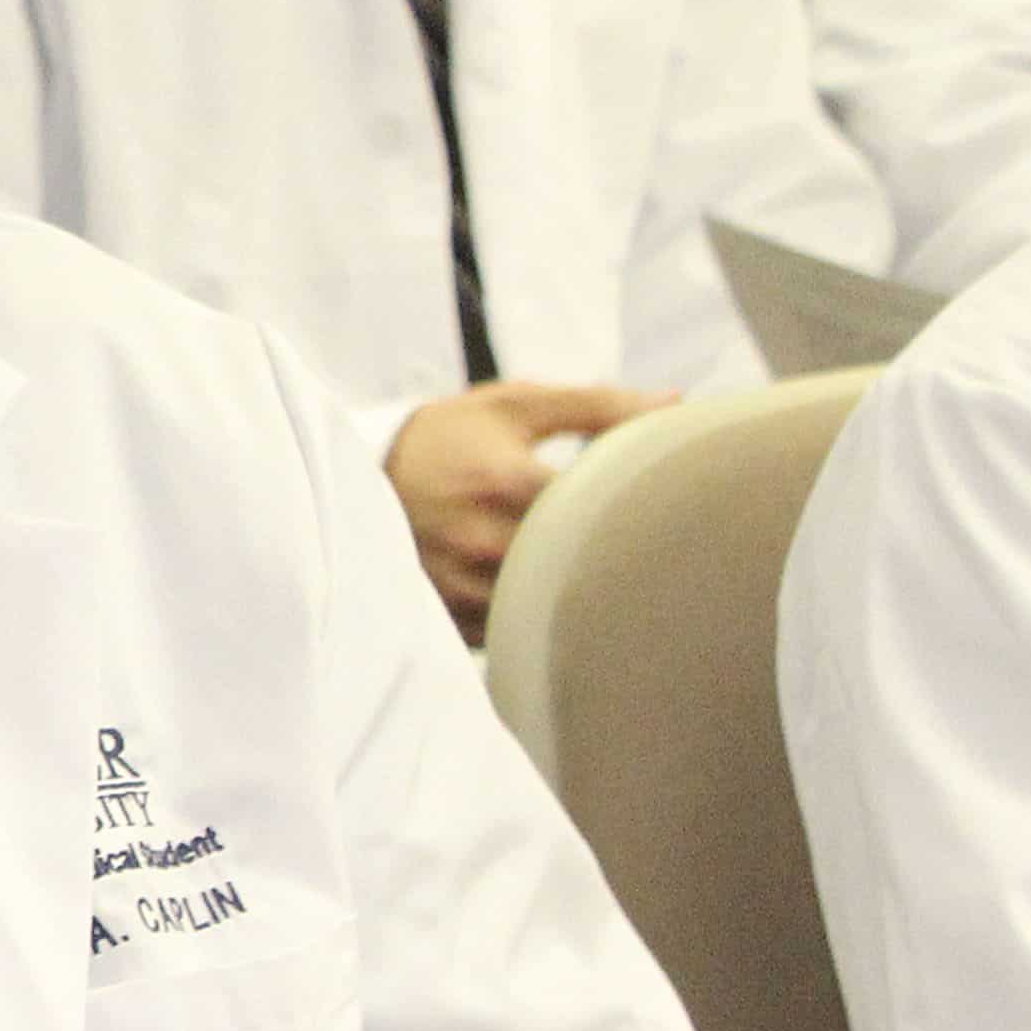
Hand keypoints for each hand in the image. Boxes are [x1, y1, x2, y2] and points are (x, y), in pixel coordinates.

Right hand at [383, 378, 669, 638]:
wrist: (355, 479)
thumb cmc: (445, 439)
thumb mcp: (511, 408)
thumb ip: (596, 405)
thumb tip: (676, 402)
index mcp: (505, 482)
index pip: (603, 506)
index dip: (646, 505)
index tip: (666, 502)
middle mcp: (484, 540)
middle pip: (587, 562)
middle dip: (622, 551)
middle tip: (657, 544)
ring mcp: (466, 586)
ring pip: (555, 603)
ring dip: (581, 587)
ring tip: (604, 568)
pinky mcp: (454, 618)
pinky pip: (520, 628)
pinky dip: (541, 613)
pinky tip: (552, 591)